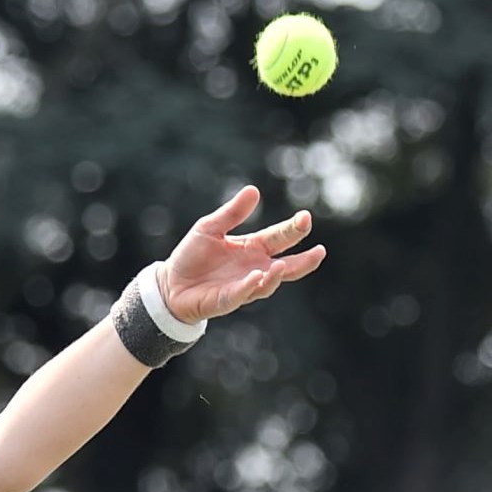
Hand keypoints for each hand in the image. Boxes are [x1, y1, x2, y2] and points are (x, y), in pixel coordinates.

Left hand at [158, 185, 326, 324]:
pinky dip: (249, 287)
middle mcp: (254, 268)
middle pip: (287, 266)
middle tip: (320, 251)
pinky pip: (241, 295)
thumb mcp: (210, 227)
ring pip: (267, 284)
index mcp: (253, 248)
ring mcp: (243, 286)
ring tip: (282, 266)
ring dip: (275, 276)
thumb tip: (254, 190)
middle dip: (303, 260)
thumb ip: (232, 213)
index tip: (306, 217)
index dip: (294, 229)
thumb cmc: (193, 255)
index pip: (279, 238)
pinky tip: (255, 278)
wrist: (171, 282)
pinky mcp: (226, 300)